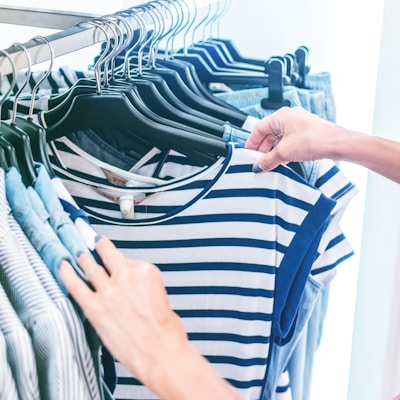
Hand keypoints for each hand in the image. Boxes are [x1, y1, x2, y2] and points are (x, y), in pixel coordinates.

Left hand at [59, 237, 241, 399]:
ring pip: (90, 266)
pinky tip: (62, 266)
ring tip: (78, 253)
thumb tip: (133, 291)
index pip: (130, 261)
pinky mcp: (95, 308)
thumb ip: (144, 289)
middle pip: (108, 254)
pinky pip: (75, 285)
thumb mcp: (161, 299)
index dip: (124, 265)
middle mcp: (127, 276)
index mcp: (147, 272)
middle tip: (95, 243)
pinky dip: (66, 274)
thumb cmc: (166, 332)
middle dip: (100, 247)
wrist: (160, 354)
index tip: (120, 265)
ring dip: (83, 257)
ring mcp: (109, 291)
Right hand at [245, 106, 342, 170]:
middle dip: (262, 147)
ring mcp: (299, 124)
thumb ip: (268, 160)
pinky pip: (289, 140)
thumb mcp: (284, 152)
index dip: (252, 142)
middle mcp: (290, 117)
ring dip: (273, 150)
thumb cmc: (316, 139)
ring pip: (279, 137)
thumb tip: (258, 165)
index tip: (249, 153)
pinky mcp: (306, 132)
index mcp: (281, 116)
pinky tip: (282, 159)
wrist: (337, 144)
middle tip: (258, 160)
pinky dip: (283, 149)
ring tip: (270, 162)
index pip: (259, 128)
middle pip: (268, 132)